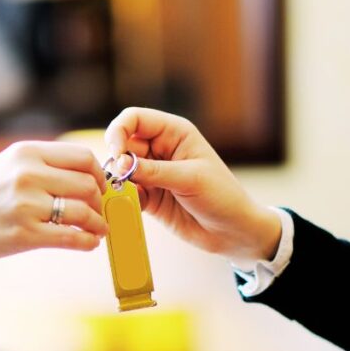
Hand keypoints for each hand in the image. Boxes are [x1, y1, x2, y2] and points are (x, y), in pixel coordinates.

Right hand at [0, 141, 108, 274]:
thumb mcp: (5, 167)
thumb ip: (40, 166)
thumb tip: (83, 176)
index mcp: (25, 153)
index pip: (82, 157)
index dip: (99, 174)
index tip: (100, 187)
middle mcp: (27, 175)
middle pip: (88, 184)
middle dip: (100, 200)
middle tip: (100, 212)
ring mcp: (27, 205)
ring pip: (84, 211)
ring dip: (97, 223)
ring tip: (97, 230)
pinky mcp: (25, 235)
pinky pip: (72, 237)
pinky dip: (87, 241)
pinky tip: (88, 243)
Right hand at [105, 107, 281, 267]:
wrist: (233, 231)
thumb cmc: (222, 196)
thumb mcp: (190, 178)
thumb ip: (153, 171)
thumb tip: (120, 165)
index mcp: (174, 132)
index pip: (134, 119)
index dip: (119, 131)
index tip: (116, 153)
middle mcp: (160, 149)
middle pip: (123, 144)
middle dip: (117, 160)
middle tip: (120, 179)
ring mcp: (153, 173)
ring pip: (121, 169)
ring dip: (118, 181)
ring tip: (126, 193)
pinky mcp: (149, 196)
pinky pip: (126, 192)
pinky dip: (123, 198)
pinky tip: (131, 206)